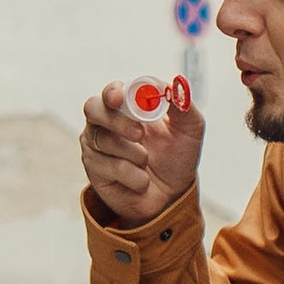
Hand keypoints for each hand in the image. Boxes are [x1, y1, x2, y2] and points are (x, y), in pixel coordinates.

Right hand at [81, 79, 205, 228]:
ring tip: (147, 162)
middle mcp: (106, 123)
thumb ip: (183, 106)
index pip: (112, 91)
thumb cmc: (176, 159)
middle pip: (93, 108)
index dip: (113, 91)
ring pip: (103, 140)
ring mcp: (97, 146)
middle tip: (139, 134)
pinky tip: (141, 180)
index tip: (119, 98)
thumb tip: (176, 85)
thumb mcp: (189, 131)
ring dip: (134, 154)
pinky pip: (109, 167)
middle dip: (116, 120)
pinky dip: (134, 176)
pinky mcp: (94, 170)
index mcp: (128, 107)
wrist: (171, 198)